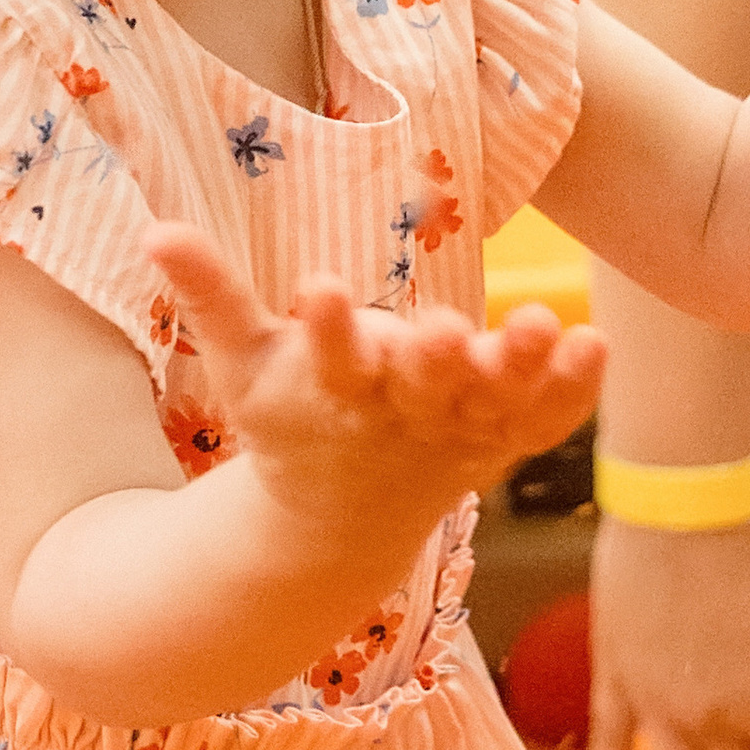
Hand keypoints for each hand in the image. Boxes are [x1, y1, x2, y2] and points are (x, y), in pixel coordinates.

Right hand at [147, 227, 605, 535]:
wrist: (340, 521)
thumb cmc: (290, 419)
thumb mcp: (244, 362)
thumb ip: (211, 294)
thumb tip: (155, 227)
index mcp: (331, 389)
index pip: (327, 356)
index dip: (326, 330)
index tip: (319, 290)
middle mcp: (398, 414)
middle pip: (420, 386)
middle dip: (430, 359)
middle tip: (442, 329)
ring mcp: (456, 431)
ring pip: (491, 402)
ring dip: (516, 368)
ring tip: (540, 324)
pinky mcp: (501, 439)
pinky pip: (542, 420)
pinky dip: (569, 393)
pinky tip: (594, 346)